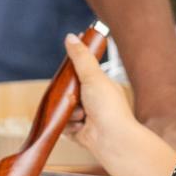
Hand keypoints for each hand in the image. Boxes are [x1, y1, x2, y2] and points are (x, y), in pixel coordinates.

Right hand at [62, 33, 139, 158]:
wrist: (112, 139)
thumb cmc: (109, 108)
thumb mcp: (93, 76)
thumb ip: (80, 57)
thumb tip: (71, 36)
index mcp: (99, 84)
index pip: (80, 70)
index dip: (71, 67)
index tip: (65, 66)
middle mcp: (93, 99)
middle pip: (67, 90)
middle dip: (68, 95)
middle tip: (74, 97)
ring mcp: (86, 115)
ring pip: (63, 108)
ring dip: (69, 112)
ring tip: (81, 115)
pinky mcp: (79, 131)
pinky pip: (63, 124)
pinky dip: (68, 126)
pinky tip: (79, 127)